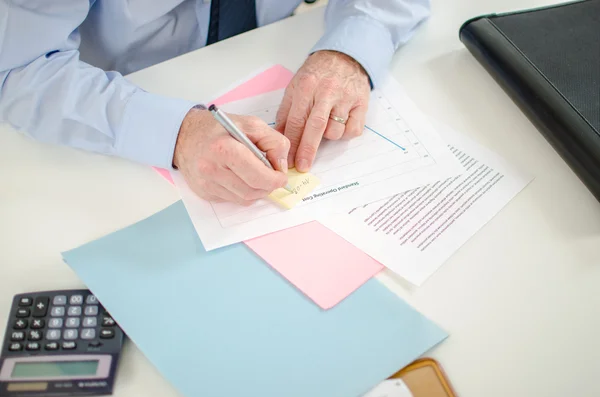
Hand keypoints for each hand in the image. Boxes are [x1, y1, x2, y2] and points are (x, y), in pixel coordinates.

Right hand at [173, 108, 289, 204]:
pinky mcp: (204, 193)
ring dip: (257, 191)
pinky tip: (240, 178)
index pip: (258, 175)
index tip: (281, 176)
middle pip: (252, 191)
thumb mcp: (251, 124)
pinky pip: (232, 200)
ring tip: (258, 176)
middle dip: (268, 187)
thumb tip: (281, 166)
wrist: (184, 135)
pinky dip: (242, 192)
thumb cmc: (217, 128)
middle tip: (273, 178)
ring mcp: (206, 183)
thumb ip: (273, 141)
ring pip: (244, 199)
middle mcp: (212, 169)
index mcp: (224, 149)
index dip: (275, 179)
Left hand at [275, 50, 370, 171]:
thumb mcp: (296, 86)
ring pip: (335, 131)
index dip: (291, 142)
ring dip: (328, 136)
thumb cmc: (318, 74)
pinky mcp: (361, 104)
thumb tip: (280, 137)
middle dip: (307, 150)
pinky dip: (345, 133)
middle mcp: (326, 92)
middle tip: (302, 165)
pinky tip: (341, 122)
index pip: (296, 120)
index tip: (287, 159)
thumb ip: (287, 111)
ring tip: (327, 123)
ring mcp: (345, 98)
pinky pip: (352, 131)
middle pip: (316, 127)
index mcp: (306, 86)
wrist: (345, 56)